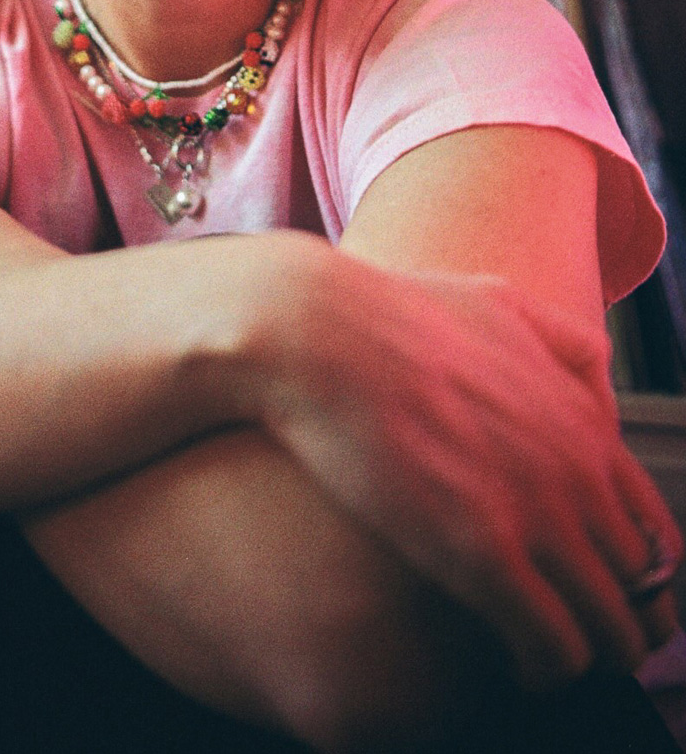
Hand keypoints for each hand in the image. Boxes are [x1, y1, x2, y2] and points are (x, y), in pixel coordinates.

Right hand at [245, 248, 681, 689]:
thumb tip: (598, 397)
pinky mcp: (482, 555)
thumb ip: (564, 343)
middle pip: (642, 586)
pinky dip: (546, 669)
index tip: (599, 590)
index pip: (654, 529)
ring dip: (592, 654)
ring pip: (614, 630)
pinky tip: (511, 663)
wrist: (317, 330)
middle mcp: (576, 470)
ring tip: (545, 658)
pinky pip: (554, 648)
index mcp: (582, 420)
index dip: (636, 573)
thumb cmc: (389, 314)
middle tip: (573, 632)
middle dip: (618, 618)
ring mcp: (535, 514)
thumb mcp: (499, 301)